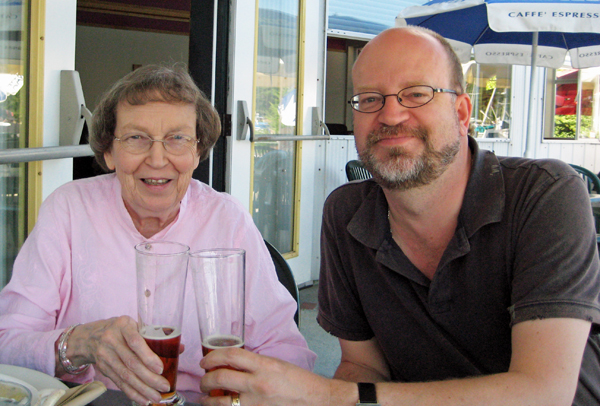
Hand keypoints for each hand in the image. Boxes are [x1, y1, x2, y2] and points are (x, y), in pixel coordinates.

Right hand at [56, 316, 169, 404]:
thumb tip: (180, 348)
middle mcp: (111, 340)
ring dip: (142, 389)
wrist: (91, 337)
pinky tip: (143, 400)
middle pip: (131, 363)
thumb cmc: (122, 329)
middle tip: (164, 386)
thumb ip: (156, 336)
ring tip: (157, 397)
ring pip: (125, 376)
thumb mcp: (135, 325)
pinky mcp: (103, 369)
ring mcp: (105, 355)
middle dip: (149, 378)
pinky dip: (132, 393)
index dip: (148, 357)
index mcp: (123, 325)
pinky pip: (119, 383)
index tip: (160, 368)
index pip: (135, 342)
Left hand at [199, 347, 347, 405]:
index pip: (231, 355)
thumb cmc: (299, 382)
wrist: (317, 400)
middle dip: (205, 379)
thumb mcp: (277, 365)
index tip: (206, 360)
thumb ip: (255, 364)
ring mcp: (256, 404)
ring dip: (208, 399)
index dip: (213, 356)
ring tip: (206, 397)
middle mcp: (258, 384)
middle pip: (220, 377)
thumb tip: (232, 364)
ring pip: (221, 402)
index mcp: (265, 365)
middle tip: (203, 380)